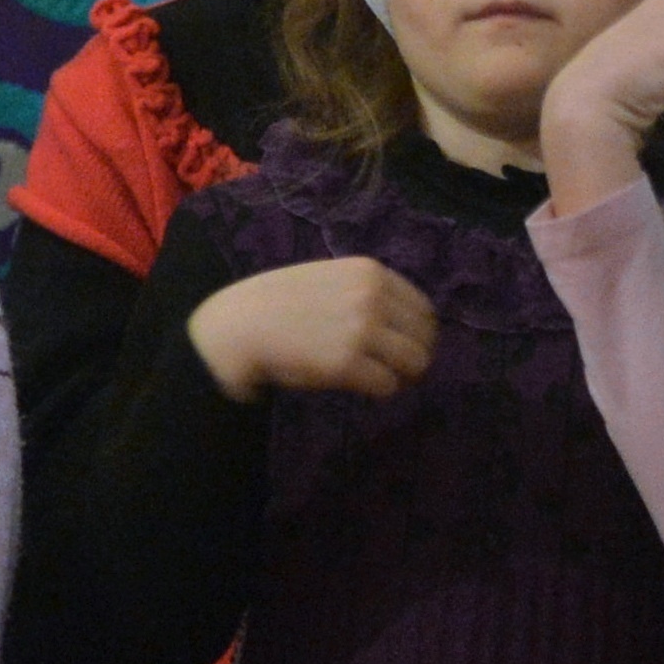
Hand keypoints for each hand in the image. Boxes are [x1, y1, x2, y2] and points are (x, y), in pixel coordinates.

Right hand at [189, 257, 436, 404]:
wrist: (238, 325)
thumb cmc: (276, 302)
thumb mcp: (328, 278)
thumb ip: (362, 291)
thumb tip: (397, 320)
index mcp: (370, 272)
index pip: (422, 308)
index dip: (419, 333)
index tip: (406, 347)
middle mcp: (372, 297)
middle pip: (425, 337)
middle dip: (415, 357)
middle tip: (398, 371)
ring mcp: (362, 329)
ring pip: (415, 362)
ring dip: (403, 377)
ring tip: (384, 381)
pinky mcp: (347, 363)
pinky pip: (387, 385)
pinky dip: (381, 392)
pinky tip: (364, 389)